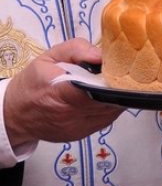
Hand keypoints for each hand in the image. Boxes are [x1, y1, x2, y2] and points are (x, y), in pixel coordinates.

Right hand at [4, 38, 123, 147]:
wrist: (16, 114)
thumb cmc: (33, 82)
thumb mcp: (49, 56)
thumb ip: (76, 49)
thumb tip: (100, 55)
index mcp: (59, 92)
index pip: (93, 89)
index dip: (110, 79)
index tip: (117, 68)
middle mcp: (69, 114)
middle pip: (105, 101)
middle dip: (117, 88)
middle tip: (121, 73)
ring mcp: (76, 128)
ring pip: (109, 113)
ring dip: (116, 99)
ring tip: (115, 84)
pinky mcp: (80, 135)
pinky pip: (104, 121)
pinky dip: (110, 108)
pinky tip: (106, 97)